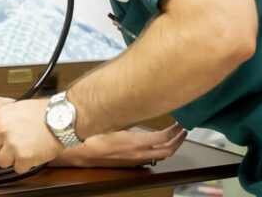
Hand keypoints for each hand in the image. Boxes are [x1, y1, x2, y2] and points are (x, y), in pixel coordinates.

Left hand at [0, 98, 63, 172]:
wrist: (61, 119)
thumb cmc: (44, 112)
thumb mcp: (18, 107)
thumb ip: (6, 118)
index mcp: (0, 116)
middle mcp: (2, 131)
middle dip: (2, 148)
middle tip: (15, 145)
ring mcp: (11, 145)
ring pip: (1, 160)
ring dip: (12, 158)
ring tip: (24, 150)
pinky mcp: (22, 158)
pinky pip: (17, 168)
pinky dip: (25, 164)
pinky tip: (33, 154)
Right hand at [55, 123, 187, 167]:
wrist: (77, 152)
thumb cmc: (91, 136)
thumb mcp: (111, 120)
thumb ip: (127, 112)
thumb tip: (138, 99)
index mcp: (135, 143)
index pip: (165, 138)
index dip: (176, 131)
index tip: (181, 123)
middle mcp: (138, 154)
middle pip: (168, 150)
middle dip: (179, 140)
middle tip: (184, 129)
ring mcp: (134, 160)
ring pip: (160, 155)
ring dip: (170, 145)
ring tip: (174, 136)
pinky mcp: (129, 162)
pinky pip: (150, 157)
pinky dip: (158, 149)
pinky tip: (156, 143)